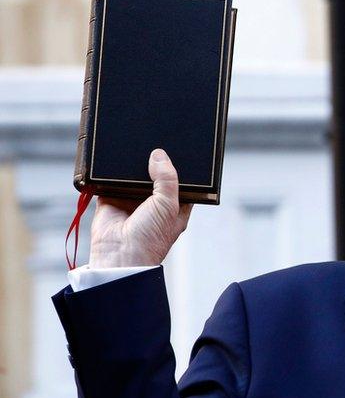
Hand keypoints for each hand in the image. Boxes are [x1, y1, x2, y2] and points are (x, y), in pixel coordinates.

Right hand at [88, 149, 192, 267]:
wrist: (119, 255)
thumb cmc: (150, 238)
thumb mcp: (168, 205)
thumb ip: (167, 179)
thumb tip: (159, 155)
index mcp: (175, 205)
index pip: (181, 181)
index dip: (180, 167)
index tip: (180, 150)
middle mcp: (154, 202)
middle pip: (156, 175)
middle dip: (154, 163)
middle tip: (154, 142)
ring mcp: (132, 200)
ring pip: (134, 175)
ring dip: (133, 165)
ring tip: (136, 146)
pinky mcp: (111, 198)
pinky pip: (111, 179)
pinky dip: (112, 171)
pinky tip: (116, 157)